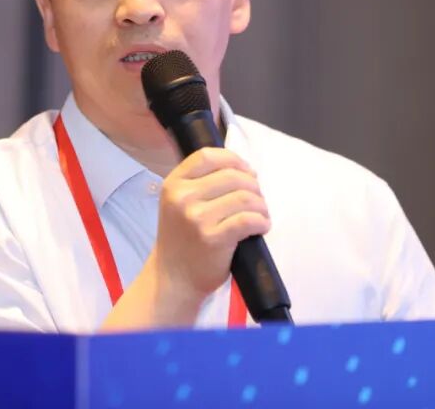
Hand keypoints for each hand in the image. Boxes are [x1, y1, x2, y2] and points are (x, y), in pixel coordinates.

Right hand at [147, 147, 270, 304]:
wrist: (173, 278)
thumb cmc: (181, 238)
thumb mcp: (178, 203)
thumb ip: (200, 182)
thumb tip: (243, 168)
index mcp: (174, 184)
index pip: (208, 155)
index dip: (233, 160)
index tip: (247, 172)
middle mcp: (182, 197)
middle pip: (232, 175)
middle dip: (253, 185)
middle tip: (257, 199)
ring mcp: (197, 219)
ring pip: (245, 197)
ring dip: (261, 205)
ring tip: (261, 214)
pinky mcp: (213, 239)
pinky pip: (248, 220)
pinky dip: (262, 221)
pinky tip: (261, 226)